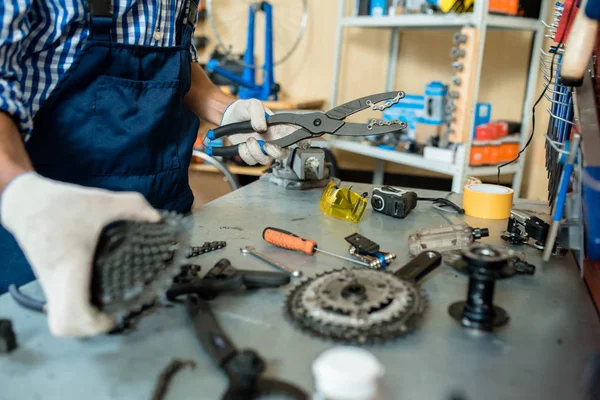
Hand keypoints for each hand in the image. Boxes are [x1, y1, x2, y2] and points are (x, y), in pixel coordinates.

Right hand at [1, 172, 160, 336]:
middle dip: (88, 328)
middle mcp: (56, 282)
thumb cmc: (60, 203)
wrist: (23, 201)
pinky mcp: (48, 279)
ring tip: (107, 306)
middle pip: (63, 326)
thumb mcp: (100, 201)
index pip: (71, 314)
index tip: (112, 316)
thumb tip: (157, 218)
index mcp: (70, 269)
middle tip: (111, 313)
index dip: (93, 324)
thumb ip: (132, 205)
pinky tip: (96, 293)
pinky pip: (61, 305)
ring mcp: (48, 283)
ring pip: (60, 318)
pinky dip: (77, 307)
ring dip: (83, 319)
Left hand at [221, 99, 308, 164]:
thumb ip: (258, 114)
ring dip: (256, 152)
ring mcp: (262, 148)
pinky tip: (242, 144)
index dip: (303, 141)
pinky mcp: (250, 153)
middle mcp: (272, 139)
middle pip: (283, 154)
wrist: (228, 117)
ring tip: (249, 140)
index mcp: (278, 128)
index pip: (295, 135)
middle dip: (275, 152)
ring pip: (266, 159)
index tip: (303, 143)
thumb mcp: (252, 105)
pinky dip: (245, 153)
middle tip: (266, 145)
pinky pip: (251, 160)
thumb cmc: (244, 109)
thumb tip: (261, 127)